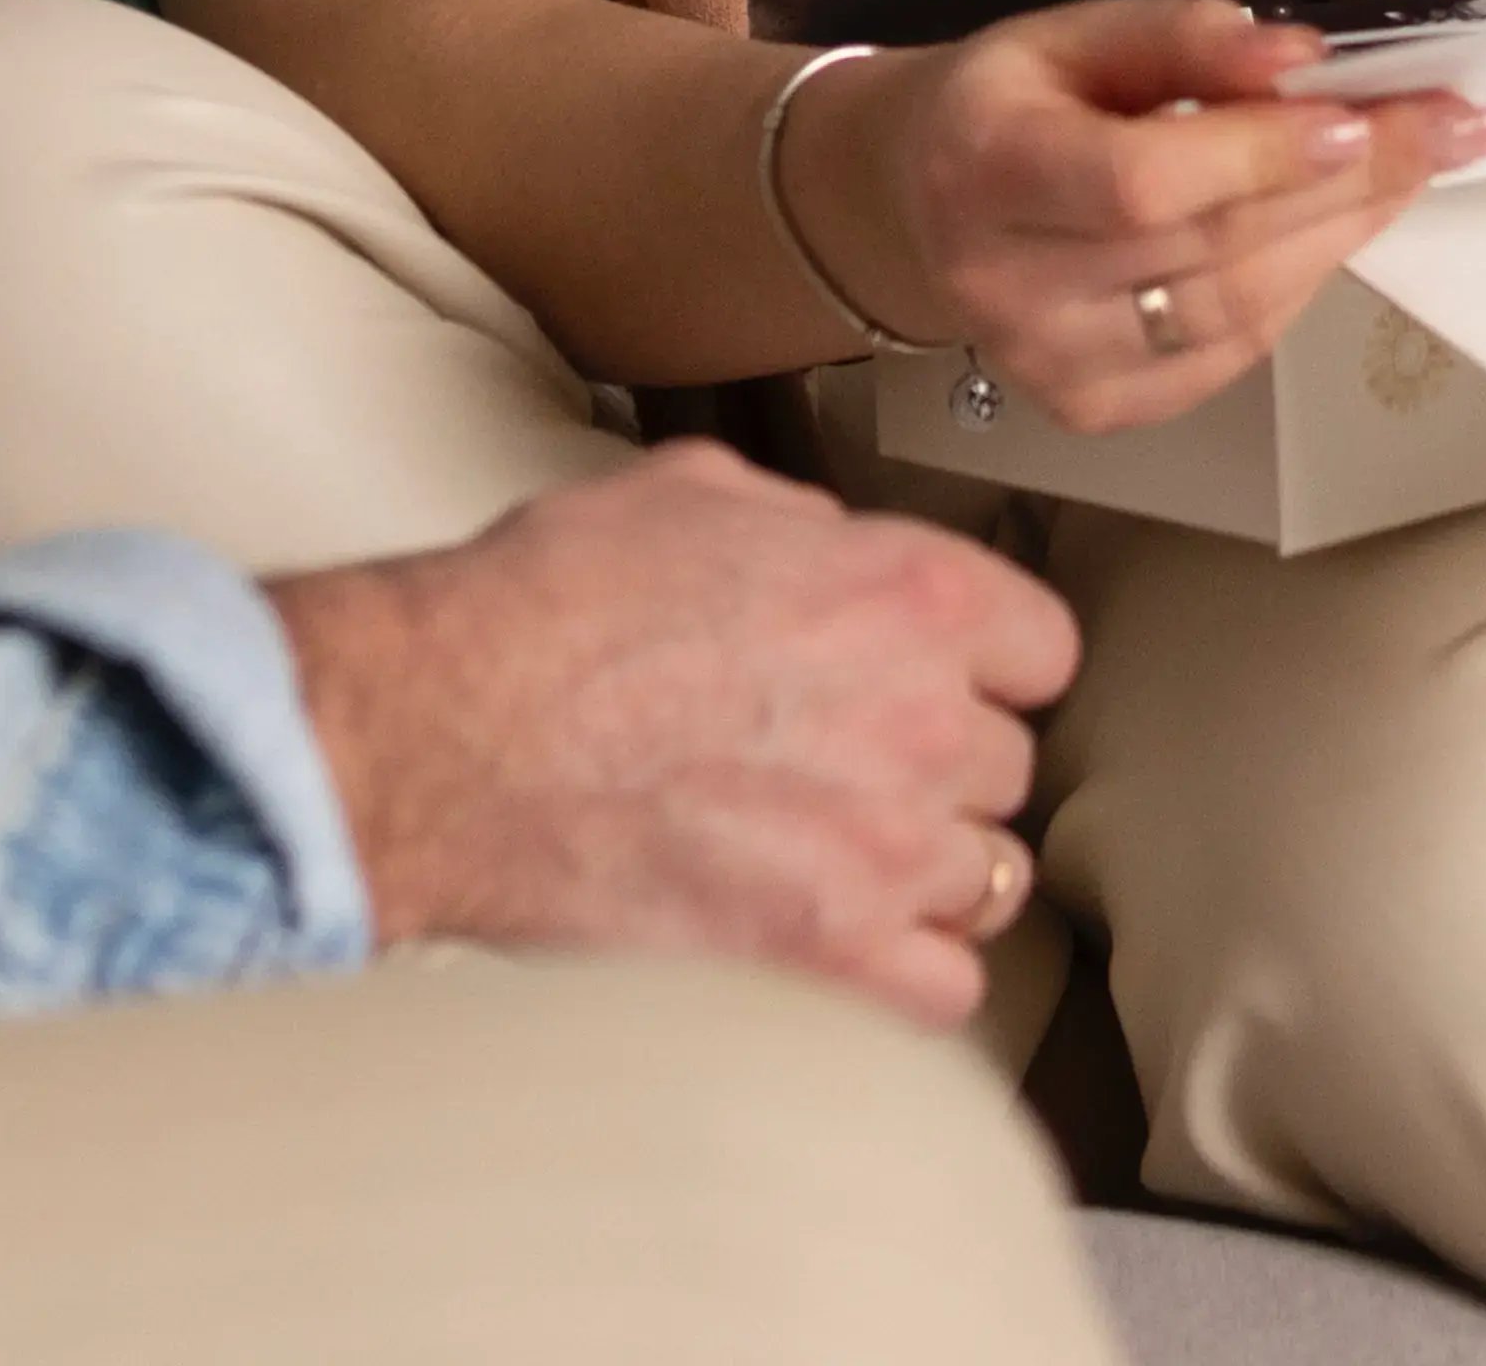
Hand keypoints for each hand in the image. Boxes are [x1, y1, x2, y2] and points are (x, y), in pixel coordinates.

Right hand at [269, 443, 1073, 1025]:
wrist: (445, 734)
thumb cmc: (540, 615)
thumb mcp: (690, 495)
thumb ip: (805, 526)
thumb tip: (835, 552)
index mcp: (906, 596)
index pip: (1040, 649)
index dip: (984, 665)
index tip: (945, 684)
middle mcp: (920, 720)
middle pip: (1004, 766)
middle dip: (934, 766)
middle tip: (849, 768)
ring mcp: (884, 849)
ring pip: (986, 878)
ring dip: (925, 871)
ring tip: (843, 860)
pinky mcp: (828, 957)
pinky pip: (943, 990)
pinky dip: (904, 976)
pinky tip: (845, 944)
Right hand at [811, 0, 1485, 431]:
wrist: (922, 201)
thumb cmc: (1017, 101)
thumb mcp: (1076, 32)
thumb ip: (1182, 38)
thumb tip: (1298, 58)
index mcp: (984, 167)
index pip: (1141, 182)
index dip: (1259, 155)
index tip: (1363, 113)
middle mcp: (1003, 284)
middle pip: (1210, 248)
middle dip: (1346, 182)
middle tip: (1445, 126)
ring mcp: (1045, 364)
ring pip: (1237, 310)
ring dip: (1341, 233)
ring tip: (1412, 166)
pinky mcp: (1089, 409)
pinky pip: (1229, 354)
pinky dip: (1299, 287)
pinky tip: (1336, 228)